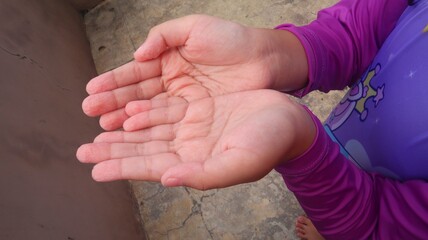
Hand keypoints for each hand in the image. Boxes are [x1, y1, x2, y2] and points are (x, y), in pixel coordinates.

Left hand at [77, 90, 314, 189]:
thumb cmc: (269, 144)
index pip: (152, 168)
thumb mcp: (239, 163)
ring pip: (150, 130)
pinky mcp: (199, 109)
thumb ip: (203, 175)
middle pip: (144, 150)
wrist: (289, 119)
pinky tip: (127, 112)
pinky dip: (145, 111)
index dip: (123, 168)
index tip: (95, 169)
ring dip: (124, 131)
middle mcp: (190, 149)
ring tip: (97, 132)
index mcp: (196, 165)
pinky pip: (165, 110)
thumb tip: (166, 179)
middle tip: (84, 151)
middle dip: (114, 150)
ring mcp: (193, 128)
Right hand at [82, 15, 307, 129]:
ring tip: (103, 128)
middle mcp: (172, 81)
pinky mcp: (198, 115)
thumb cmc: (232, 40)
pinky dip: (150, 128)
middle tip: (90, 113)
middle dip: (112, 103)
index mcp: (169, 58)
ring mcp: (184, 100)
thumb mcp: (195, 28)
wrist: (266, 60)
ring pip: (149, 111)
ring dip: (125, 119)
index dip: (113, 82)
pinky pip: (168, 122)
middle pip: (137, 94)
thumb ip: (163, 36)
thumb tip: (137, 55)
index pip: (135, 72)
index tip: (91, 91)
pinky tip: (132, 133)